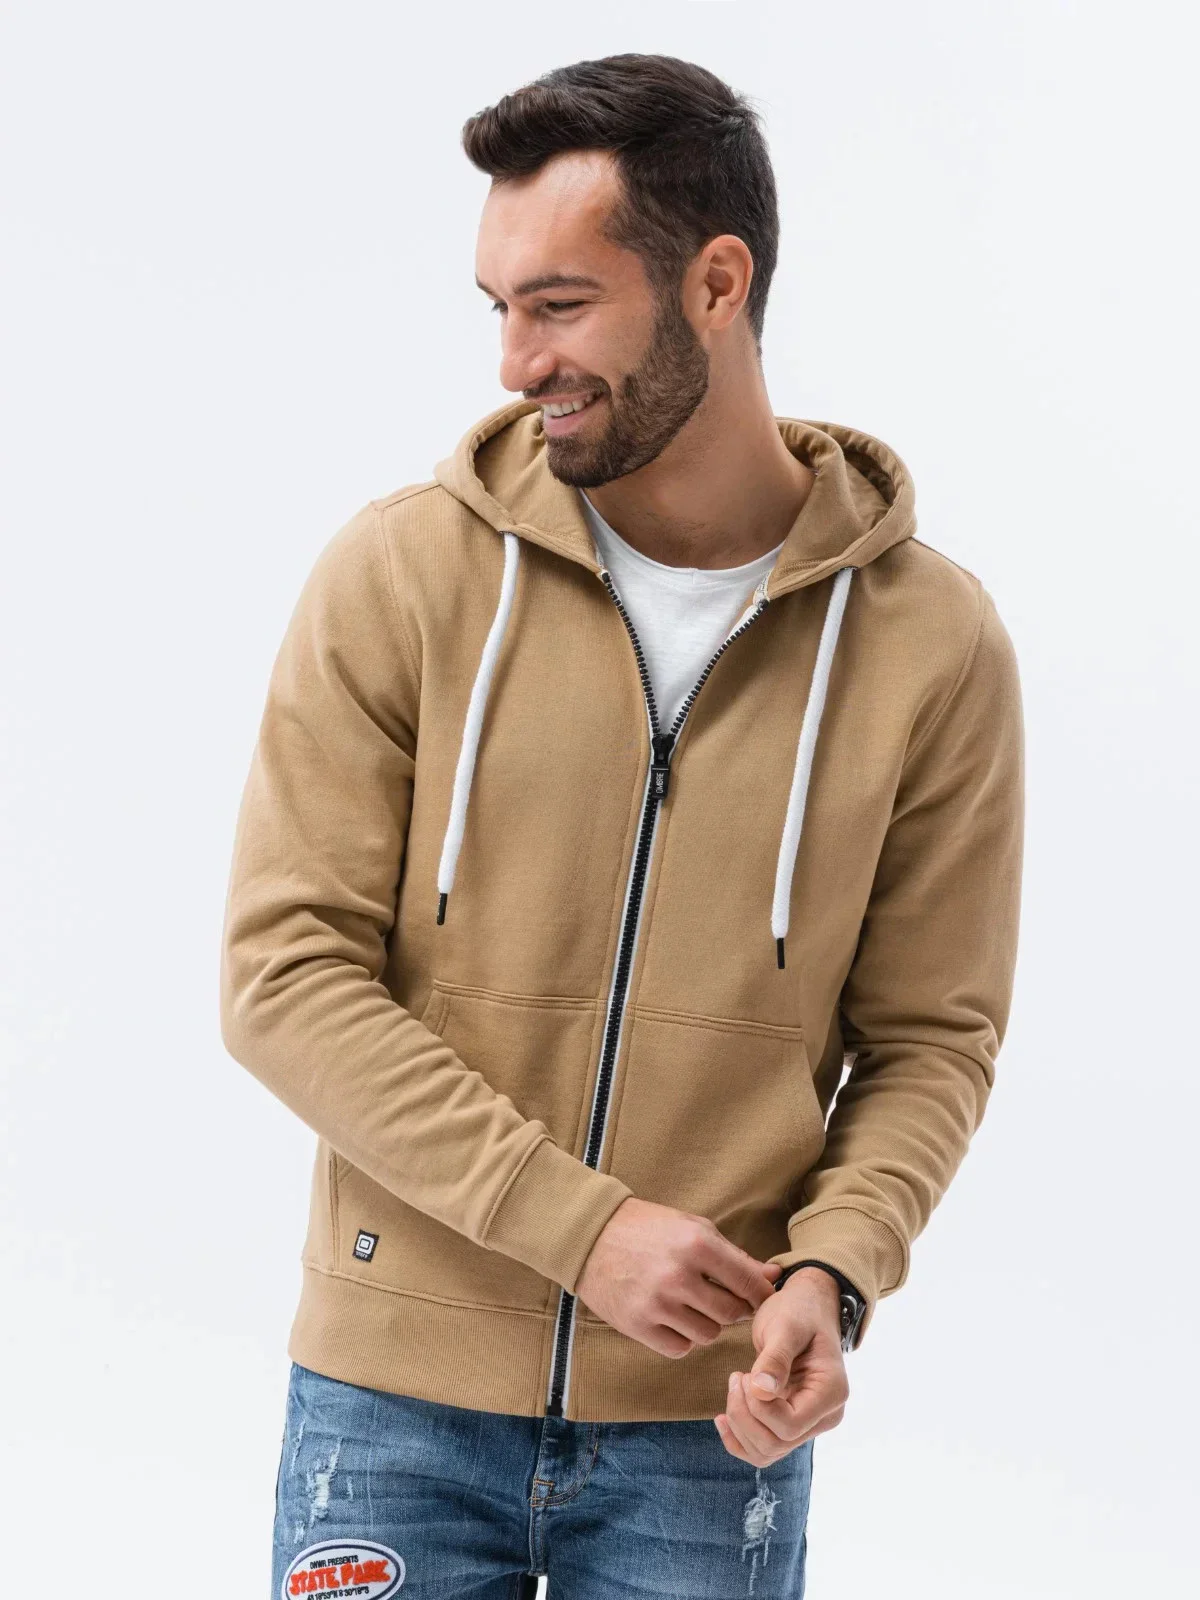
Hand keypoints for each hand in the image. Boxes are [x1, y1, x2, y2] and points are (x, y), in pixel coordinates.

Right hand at [574, 1197, 782, 1359]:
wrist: (591, 1235)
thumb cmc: (648, 1228)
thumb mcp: (693, 1228)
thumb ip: (734, 1256)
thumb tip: (773, 1276)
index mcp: (697, 1244)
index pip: (748, 1282)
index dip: (761, 1294)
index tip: (761, 1298)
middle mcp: (679, 1276)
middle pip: (731, 1314)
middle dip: (735, 1311)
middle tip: (725, 1301)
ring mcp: (657, 1303)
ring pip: (707, 1335)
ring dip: (707, 1324)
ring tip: (695, 1307)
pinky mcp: (638, 1325)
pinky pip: (679, 1348)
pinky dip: (683, 1338)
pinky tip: (675, 1319)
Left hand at [714, 1267, 849, 1465]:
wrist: (806, 1307)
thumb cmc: (799, 1311)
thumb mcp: (786, 1325)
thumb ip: (775, 1357)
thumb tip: (761, 1391)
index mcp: (831, 1392)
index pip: (790, 1426)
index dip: (759, 1408)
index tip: (745, 1374)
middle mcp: (825, 1416)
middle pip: (776, 1443)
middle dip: (744, 1415)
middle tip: (736, 1376)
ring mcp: (808, 1423)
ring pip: (767, 1452)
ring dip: (739, 1425)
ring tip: (735, 1385)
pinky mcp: (789, 1423)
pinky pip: (763, 1449)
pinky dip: (738, 1439)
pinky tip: (722, 1418)